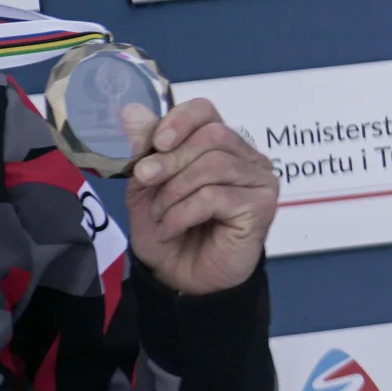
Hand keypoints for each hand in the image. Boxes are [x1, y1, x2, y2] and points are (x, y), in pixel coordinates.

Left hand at [124, 97, 277, 296]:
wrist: (181, 279)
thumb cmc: (168, 232)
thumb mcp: (145, 190)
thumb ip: (143, 152)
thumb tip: (129, 111)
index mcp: (220, 146)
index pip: (207, 111)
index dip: (180, 120)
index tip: (157, 143)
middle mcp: (247, 157)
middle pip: (213, 135)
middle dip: (171, 159)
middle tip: (147, 183)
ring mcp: (260, 180)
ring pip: (213, 165)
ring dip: (174, 192)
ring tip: (160, 215)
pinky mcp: (262, 205)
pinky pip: (215, 196)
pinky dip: (182, 213)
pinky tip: (174, 227)